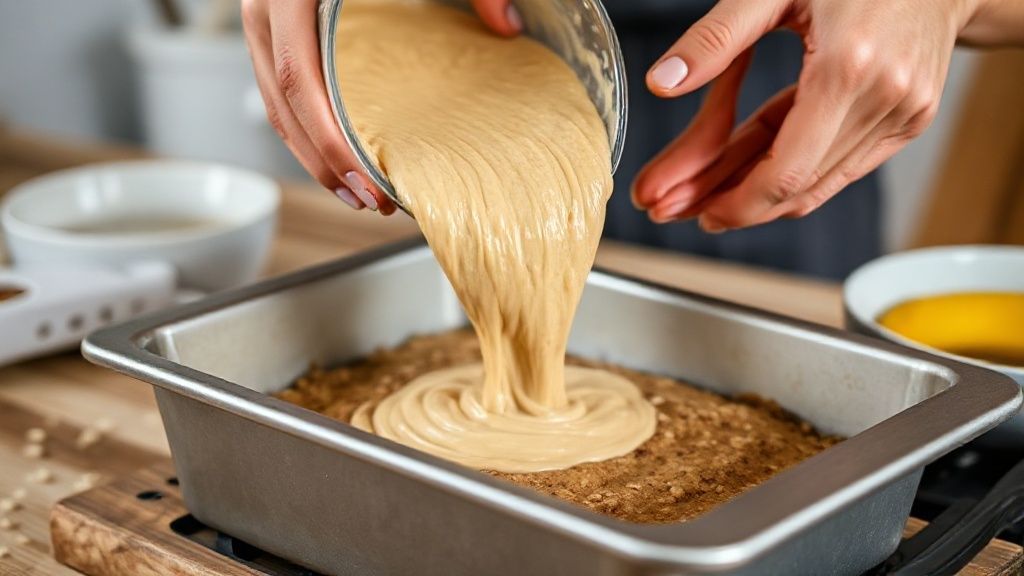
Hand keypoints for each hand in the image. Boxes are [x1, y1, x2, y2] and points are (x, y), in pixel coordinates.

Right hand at [240, 0, 520, 213]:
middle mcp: (266, 2)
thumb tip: (509, 25)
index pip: (299, 74)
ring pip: (273, 98)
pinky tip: (338, 152)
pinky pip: (276, 84)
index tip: (364, 178)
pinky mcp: (272, 22)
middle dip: (322, 160)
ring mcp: (261, 13)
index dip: (326, 137)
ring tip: (357, 192)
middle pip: (282, 100)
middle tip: (369, 203)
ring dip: (311, 151)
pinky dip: (304, 124)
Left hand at [631, 0, 985, 231]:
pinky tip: (751, 170)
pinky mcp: (911, 119)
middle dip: (735, 204)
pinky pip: (844, 164)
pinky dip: (798, 172)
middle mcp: (885, 99)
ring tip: (706, 194)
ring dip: (761, 195)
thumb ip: (714, 38)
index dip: (740, 204)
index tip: (700, 214)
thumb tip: (662, 82)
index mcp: (848, 68)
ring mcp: (905, 113)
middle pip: (800, 186)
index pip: (788, 172)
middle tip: (681, 209)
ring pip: (821, 182)